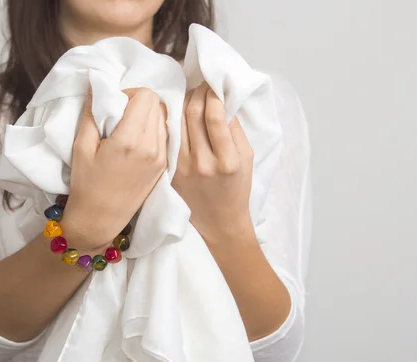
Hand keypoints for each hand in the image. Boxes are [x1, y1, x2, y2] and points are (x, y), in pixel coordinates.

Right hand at [61, 88, 167, 252]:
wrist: (100, 221)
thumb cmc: (86, 185)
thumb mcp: (81, 146)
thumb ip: (91, 113)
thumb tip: (97, 86)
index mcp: (131, 140)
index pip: (146, 96)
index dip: (129, 92)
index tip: (115, 105)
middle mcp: (152, 147)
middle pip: (157, 104)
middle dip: (139, 102)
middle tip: (121, 115)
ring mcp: (161, 158)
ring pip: (164, 118)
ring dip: (147, 116)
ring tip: (128, 129)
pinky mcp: (164, 166)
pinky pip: (165, 135)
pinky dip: (153, 130)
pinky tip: (136, 142)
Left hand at [172, 82, 254, 243]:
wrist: (219, 222)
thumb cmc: (237, 188)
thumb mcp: (247, 157)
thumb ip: (235, 129)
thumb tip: (223, 99)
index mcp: (227, 160)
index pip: (214, 115)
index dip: (212, 93)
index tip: (214, 84)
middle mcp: (203, 164)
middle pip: (192, 114)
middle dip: (197, 92)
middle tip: (201, 84)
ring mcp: (182, 169)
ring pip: (177, 122)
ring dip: (183, 103)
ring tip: (190, 95)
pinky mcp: (170, 172)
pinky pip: (169, 138)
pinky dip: (173, 121)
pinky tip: (178, 113)